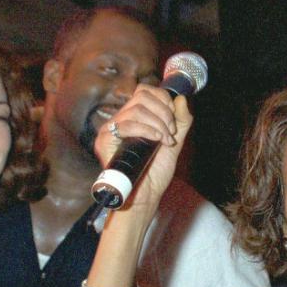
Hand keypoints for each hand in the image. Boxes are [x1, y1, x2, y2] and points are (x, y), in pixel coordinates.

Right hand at [93, 85, 193, 212]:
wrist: (145, 195)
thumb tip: (180, 98)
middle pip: (142, 95)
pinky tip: (156, 141)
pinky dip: (147, 130)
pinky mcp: (105, 139)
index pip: (146, 91)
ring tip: (164, 141)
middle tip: (170, 134)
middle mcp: (121, 119)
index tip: (173, 123)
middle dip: (164, 113)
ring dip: (158, 124)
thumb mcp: (174, 143)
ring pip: (137, 109)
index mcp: (135, 117)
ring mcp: (112, 128)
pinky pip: (126, 123)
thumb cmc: (155, 173)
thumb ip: (181, 121)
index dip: (163, 100)